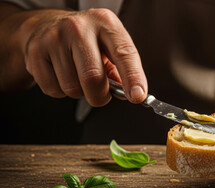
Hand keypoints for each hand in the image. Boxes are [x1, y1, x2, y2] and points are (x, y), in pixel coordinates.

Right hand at [23, 9, 146, 105]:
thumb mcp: (111, 46)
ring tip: (78, 75)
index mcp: (106, 23)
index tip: (137, 96)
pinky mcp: (35, 51)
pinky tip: (62, 75)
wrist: (48, 26)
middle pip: (93, 78)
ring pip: (72, 88)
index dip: (133, 78)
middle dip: (100, 96)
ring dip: (79, 92)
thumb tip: (130, 93)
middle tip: (101, 94)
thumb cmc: (88, 41)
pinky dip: (61, 91)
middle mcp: (79, 27)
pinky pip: (53, 90)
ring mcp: (54, 38)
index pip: (124, 54)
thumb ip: (123, 70)